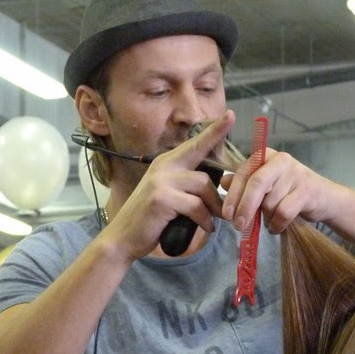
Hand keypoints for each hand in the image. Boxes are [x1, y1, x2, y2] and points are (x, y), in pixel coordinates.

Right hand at [104, 110, 235, 258]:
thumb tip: (214, 188)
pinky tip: (205, 227)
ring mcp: (161, 181)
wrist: (123, 237)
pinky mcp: (162, 198)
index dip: (215, 131)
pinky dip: (204, 219)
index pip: (195, 144)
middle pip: (205, 173)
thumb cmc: (150, 220)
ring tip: (211, 221)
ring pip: (203, 188)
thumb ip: (186, 186)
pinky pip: (196, 206)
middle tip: (224, 211)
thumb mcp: (168, 195)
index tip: (231, 116)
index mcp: (166, 163)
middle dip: (219, 195)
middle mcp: (163, 166)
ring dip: (212, 209)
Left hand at [220, 148, 337, 233]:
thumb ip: (244, 183)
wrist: (324, 198)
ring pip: (270, 202)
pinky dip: (277, 224)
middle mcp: (281, 160)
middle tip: (238, 226)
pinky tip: (276, 227)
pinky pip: (283, 212)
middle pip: (257, 184)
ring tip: (269, 222)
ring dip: (266, 218)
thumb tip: (223, 182)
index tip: (226, 214)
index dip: (233, 194)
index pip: (244, 173)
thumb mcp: (265, 187)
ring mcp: (296, 174)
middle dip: (245, 207)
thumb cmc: (289, 192)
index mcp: (266, 156)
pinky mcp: (307, 190)